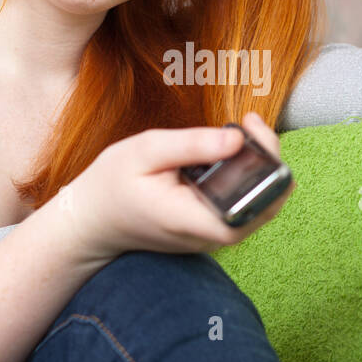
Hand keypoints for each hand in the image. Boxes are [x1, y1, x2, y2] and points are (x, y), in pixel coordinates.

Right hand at [61, 111, 296, 263]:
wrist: (92, 219)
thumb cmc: (113, 183)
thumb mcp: (145, 151)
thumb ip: (192, 145)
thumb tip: (237, 138)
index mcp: (188, 220)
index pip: (249, 210)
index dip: (266, 172)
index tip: (254, 131)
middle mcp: (205, 237)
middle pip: (263, 208)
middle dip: (269, 162)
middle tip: (251, 123)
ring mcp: (209, 238)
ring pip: (257, 208)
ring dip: (261, 170)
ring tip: (246, 131)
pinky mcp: (209, 231)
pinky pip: (242, 207)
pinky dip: (248, 179)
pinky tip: (236, 151)